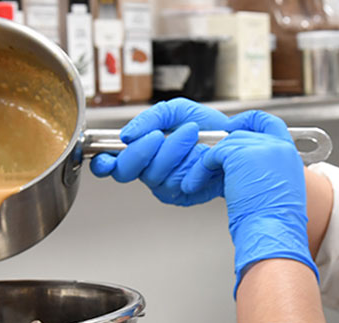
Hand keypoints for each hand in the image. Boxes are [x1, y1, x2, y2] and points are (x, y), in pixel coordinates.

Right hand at [90, 98, 226, 205]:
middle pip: (125, 171)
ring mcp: (164, 185)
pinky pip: (175, 183)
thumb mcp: (176, 111)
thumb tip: (127, 134)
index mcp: (141, 150)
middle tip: (159, 135)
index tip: (105, 158)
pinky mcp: (182, 196)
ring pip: (154, 175)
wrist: (235, 140)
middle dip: (142, 151)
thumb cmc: (206, 127)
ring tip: (191, 134)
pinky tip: (199, 153)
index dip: (103, 162)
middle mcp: (148, 170)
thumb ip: (150, 118)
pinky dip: (189, 164)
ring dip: (174, 150)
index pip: (111, 163)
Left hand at [183, 111, 316, 290]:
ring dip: (207, 163)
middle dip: (223, 148)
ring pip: (225, 144)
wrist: (273, 230)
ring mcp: (261, 147)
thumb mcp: (276, 190)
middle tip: (208, 162)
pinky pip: (212, 154)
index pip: (270, 124)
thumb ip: (264, 172)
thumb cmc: (273, 222)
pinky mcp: (239, 154)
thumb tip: (241, 170)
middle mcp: (278, 147)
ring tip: (198, 181)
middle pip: (243, 133)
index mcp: (288, 155)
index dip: (250, 122)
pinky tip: (195, 183)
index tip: (234, 127)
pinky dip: (200, 169)